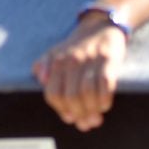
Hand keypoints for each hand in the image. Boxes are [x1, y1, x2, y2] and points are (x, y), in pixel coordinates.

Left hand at [32, 17, 127, 131]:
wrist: (100, 25)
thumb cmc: (76, 45)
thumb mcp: (54, 51)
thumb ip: (43, 65)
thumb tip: (39, 79)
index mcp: (57, 62)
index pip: (53, 93)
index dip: (60, 110)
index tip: (69, 118)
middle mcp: (72, 61)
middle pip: (71, 97)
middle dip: (78, 114)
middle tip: (85, 123)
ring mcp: (91, 60)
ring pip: (87, 93)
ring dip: (92, 111)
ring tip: (95, 118)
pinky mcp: (109, 60)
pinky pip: (106, 84)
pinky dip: (105, 99)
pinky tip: (105, 105)